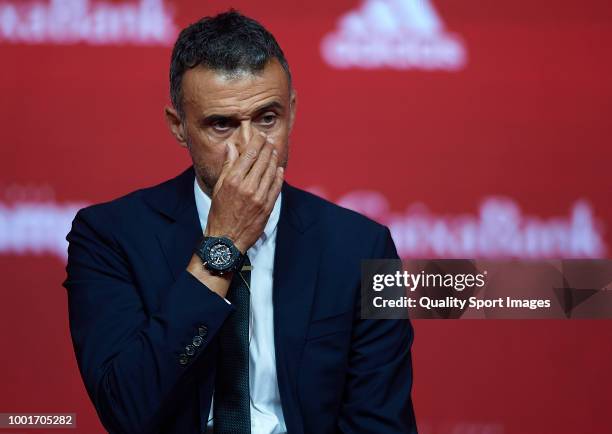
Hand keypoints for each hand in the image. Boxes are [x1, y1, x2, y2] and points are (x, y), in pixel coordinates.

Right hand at [204, 131, 283, 252]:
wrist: (226, 239)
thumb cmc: (219, 213)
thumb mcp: (218, 187)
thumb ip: (227, 166)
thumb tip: (231, 147)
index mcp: (232, 180)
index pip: (249, 154)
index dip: (257, 142)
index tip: (260, 135)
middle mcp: (247, 187)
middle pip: (262, 160)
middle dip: (267, 147)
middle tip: (269, 140)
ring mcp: (259, 197)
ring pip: (271, 172)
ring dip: (274, 159)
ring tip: (274, 151)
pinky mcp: (267, 207)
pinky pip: (276, 187)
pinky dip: (279, 176)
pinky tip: (279, 169)